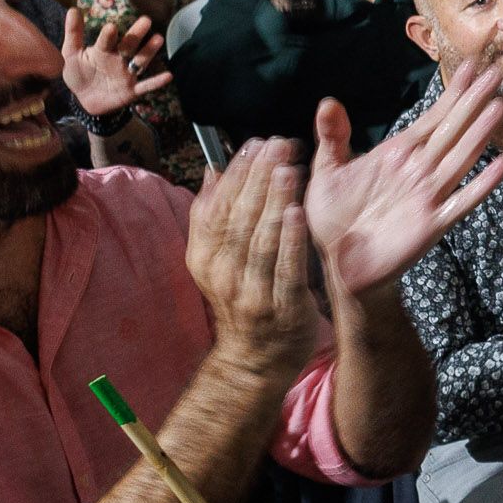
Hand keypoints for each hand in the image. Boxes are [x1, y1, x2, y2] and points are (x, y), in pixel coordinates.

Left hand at [60, 8, 172, 118]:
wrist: (84, 100)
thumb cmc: (78, 73)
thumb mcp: (71, 53)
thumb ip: (73, 33)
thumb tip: (73, 9)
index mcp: (103, 49)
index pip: (107, 41)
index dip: (109, 35)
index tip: (111, 27)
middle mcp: (118, 59)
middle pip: (129, 45)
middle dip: (137, 33)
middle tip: (146, 20)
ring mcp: (126, 74)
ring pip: (140, 61)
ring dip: (149, 51)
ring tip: (158, 39)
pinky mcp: (131, 91)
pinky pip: (145, 86)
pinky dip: (156, 82)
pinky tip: (168, 76)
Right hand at [186, 140, 317, 387]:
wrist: (255, 359)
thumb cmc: (240, 298)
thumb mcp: (216, 260)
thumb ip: (212, 217)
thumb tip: (213, 172)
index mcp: (204, 257)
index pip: (217, 207)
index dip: (237, 173)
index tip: (255, 144)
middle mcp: (222, 274)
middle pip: (239, 217)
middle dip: (260, 177)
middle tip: (279, 144)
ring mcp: (251, 293)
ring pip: (261, 239)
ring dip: (274, 201)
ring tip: (288, 168)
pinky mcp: (282, 308)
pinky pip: (285, 269)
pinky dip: (290, 240)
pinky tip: (298, 212)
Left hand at [303, 66, 502, 295]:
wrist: (339, 265)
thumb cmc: (334, 218)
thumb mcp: (328, 171)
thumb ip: (332, 137)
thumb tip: (328, 102)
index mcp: (398, 154)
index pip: (431, 117)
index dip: (451, 93)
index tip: (469, 66)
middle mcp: (419, 170)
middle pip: (452, 129)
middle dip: (473, 102)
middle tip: (496, 73)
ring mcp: (428, 196)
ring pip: (460, 158)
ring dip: (479, 134)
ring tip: (499, 108)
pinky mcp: (431, 224)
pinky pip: (461, 202)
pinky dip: (481, 184)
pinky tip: (500, 165)